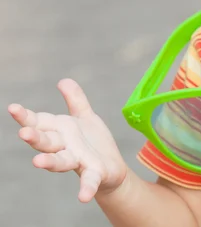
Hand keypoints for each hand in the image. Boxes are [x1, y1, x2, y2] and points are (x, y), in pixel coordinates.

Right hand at [8, 79, 127, 202]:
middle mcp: (65, 147)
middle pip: (46, 142)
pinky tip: (83, 197)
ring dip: (50, 162)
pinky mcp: (94, 173)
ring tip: (37, 162)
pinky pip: (89, 181)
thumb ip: (75, 100)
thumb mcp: (85, 118)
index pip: (40, 123)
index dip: (26, 117)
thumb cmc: (92, 142)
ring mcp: (78, 161)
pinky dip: (85, 188)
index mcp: (61, 132)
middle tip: (23, 133)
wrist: (112, 168)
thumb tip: (63, 80)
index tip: (12, 108)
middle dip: (35, 137)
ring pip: (61, 161)